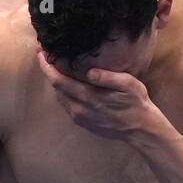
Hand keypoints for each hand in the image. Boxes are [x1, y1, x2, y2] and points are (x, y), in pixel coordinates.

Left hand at [36, 50, 159, 140]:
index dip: (47, 66)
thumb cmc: (136, 103)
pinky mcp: (81, 122)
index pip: (59, 80)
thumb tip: (90, 71)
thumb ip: (108, 77)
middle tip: (45, 54)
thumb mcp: (128, 85)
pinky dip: (63, 92)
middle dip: (48, 70)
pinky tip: (68, 83)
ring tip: (55, 66)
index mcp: (89, 97)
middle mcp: (79, 108)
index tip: (41, 52)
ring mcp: (79, 117)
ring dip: (56, 81)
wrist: (140, 129)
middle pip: (56, 87)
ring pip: (59, 96)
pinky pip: (66, 104)